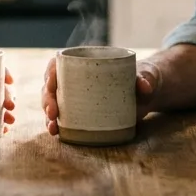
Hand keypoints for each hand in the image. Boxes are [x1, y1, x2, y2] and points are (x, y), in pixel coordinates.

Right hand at [41, 56, 160, 135]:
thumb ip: (147, 78)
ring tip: (53, 128)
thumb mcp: (146, 75)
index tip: (51, 84)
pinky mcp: (80, 112)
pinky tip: (56, 133)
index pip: (60, 63)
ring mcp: (76, 96)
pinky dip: (56, 124)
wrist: (148, 95)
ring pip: (53, 102)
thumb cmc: (144, 78)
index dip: (50, 72)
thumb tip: (145, 87)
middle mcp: (76, 79)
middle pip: (52, 85)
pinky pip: (63, 117)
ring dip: (48, 115)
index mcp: (86, 62)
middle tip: (53, 112)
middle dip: (47, 99)